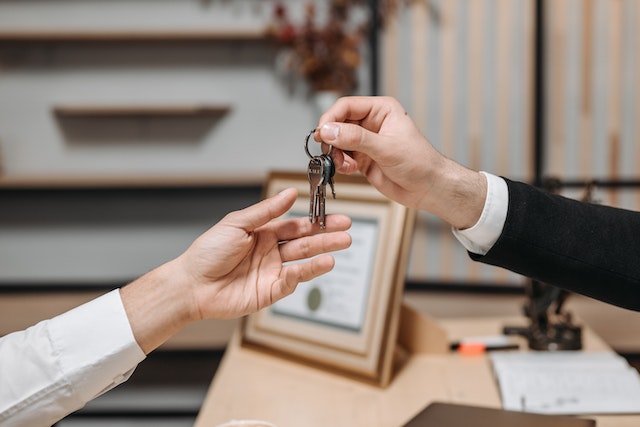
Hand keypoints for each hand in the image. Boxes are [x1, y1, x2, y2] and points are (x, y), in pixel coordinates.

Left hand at [177, 187, 351, 319]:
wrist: (192, 284)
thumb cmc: (208, 252)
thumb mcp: (237, 223)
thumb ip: (266, 211)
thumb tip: (289, 193)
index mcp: (263, 234)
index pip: (296, 226)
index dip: (316, 222)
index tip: (335, 217)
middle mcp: (270, 252)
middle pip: (304, 243)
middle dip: (326, 238)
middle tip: (346, 232)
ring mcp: (271, 272)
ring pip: (302, 263)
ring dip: (322, 255)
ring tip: (340, 247)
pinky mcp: (269, 292)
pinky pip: (291, 282)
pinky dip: (304, 274)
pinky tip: (316, 265)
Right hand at [316, 95, 485, 229]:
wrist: (428, 188)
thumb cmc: (419, 163)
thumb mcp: (386, 147)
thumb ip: (356, 138)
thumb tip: (329, 130)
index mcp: (381, 110)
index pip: (346, 106)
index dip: (331, 118)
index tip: (322, 132)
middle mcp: (371, 123)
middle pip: (338, 123)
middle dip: (332, 139)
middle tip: (331, 152)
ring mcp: (366, 141)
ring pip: (337, 142)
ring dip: (336, 154)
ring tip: (346, 165)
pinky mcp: (362, 158)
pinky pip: (342, 157)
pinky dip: (341, 164)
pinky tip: (350, 169)